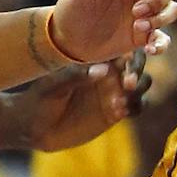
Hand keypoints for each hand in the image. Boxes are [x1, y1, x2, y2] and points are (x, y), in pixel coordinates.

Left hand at [11, 61, 151, 151]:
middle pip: (138, 65)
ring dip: (136, 91)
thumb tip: (103, 70)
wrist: (34, 127)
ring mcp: (116, 91)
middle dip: (137, 72)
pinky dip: (134, 107)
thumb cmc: (40, 99)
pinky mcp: (117, 112)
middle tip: (128, 84)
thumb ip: (76, 76)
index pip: (121, 49)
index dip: (129, 53)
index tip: (126, 62)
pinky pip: (137, 106)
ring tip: (118, 103)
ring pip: (142, 84)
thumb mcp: (53, 86)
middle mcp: (111, 72)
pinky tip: (119, 112)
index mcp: (97, 58)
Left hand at [49, 0, 176, 64]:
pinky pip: (164, 38)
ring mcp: (145, 14)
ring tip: (138, 27)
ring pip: (173, 9)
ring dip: (161, 18)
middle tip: (137, 11)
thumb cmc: (71, 8)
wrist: (67, 40)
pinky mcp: (144, 36)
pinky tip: (148, 49)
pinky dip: (161, 44)